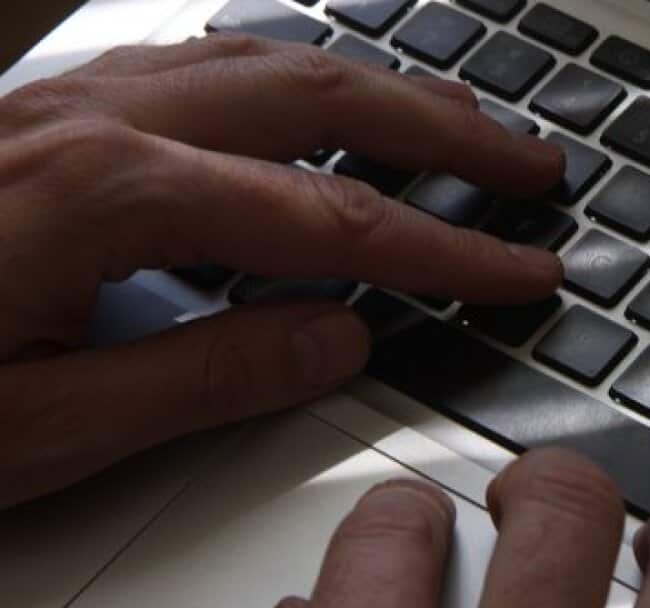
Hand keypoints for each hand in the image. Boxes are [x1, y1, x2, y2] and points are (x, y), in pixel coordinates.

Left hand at [0, 36, 564, 506]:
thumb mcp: (42, 425)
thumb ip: (205, 377)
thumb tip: (335, 341)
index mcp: (105, 190)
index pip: (333, 221)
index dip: (446, 249)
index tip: (516, 269)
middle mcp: (93, 119)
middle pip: (320, 100)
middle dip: (443, 131)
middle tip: (526, 161)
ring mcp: (65, 101)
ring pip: (262, 63)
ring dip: (374, 91)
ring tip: (449, 116)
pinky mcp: (42, 114)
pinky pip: (198, 66)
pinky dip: (285, 81)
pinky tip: (307, 104)